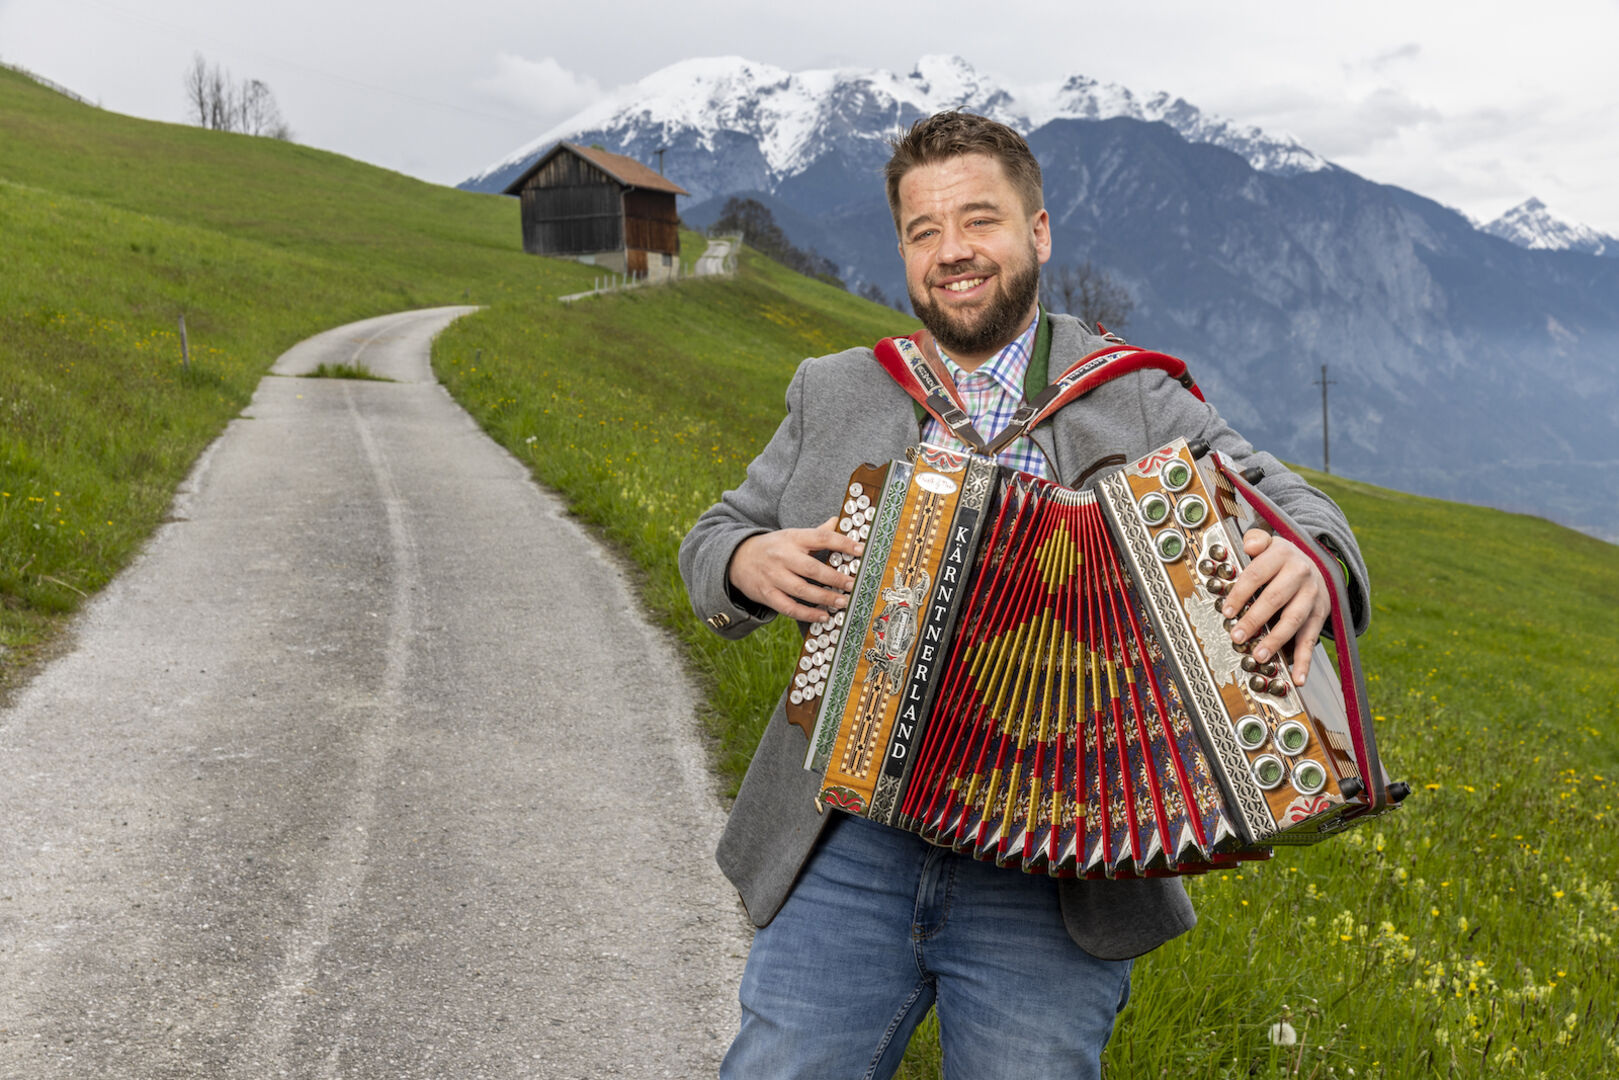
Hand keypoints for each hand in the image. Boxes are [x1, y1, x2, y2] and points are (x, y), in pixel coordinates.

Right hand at [728, 516, 864, 622]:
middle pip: (813, 568)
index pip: (821, 537)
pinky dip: (807, 614)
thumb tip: (836, 521)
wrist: (736, 558)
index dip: (843, 543)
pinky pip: (789, 607)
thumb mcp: (791, 535)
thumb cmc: (772, 547)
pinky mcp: (767, 594)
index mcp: (792, 538)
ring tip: (842, 602)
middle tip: (853, 584)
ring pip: (802, 590)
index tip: (861, 550)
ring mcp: (774, 576)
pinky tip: (823, 616)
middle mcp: (783, 556)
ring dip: (825, 598)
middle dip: (836, 578)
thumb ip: (815, 532)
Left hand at [1221, 530, 1329, 684]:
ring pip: (1294, 619)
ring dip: (1276, 640)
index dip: (1240, 593)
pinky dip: (1306, 661)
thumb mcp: (1269, 542)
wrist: (1317, 562)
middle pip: (1275, 599)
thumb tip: (1249, 544)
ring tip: (1260, 655)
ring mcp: (1313, 595)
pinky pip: (1312, 639)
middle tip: (1237, 636)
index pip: (1256, 575)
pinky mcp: (1320, 614)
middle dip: (1254, 620)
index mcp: (1282, 555)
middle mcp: (1300, 574)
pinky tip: (1298, 677)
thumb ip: (1256, 539)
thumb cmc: (1282, 558)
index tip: (1226, 611)